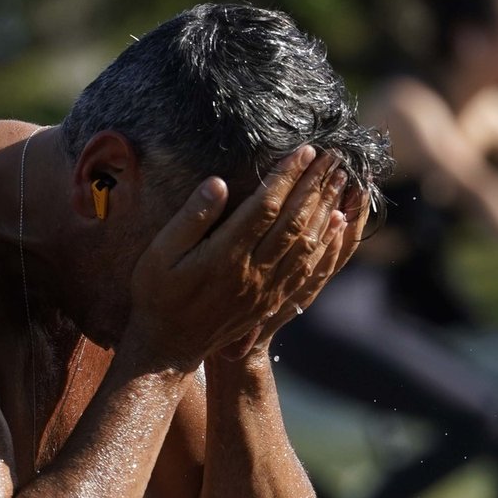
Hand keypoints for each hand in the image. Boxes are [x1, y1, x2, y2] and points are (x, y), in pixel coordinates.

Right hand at [122, 146, 349, 371]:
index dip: (287, 176)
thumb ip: (191, 218)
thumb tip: (217, 184)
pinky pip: (308, 267)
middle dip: (315, 185)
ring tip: (340, 179)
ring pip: (306, 243)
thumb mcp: (160, 253)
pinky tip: (337, 222)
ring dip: (326, 208)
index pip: (265, 207)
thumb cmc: (157, 295)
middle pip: (294, 222)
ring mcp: (266, 289)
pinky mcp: (272, 301)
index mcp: (224, 256)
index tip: (305, 151)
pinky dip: (326, 241)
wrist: (169, 346)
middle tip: (335, 156)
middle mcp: (252, 272)